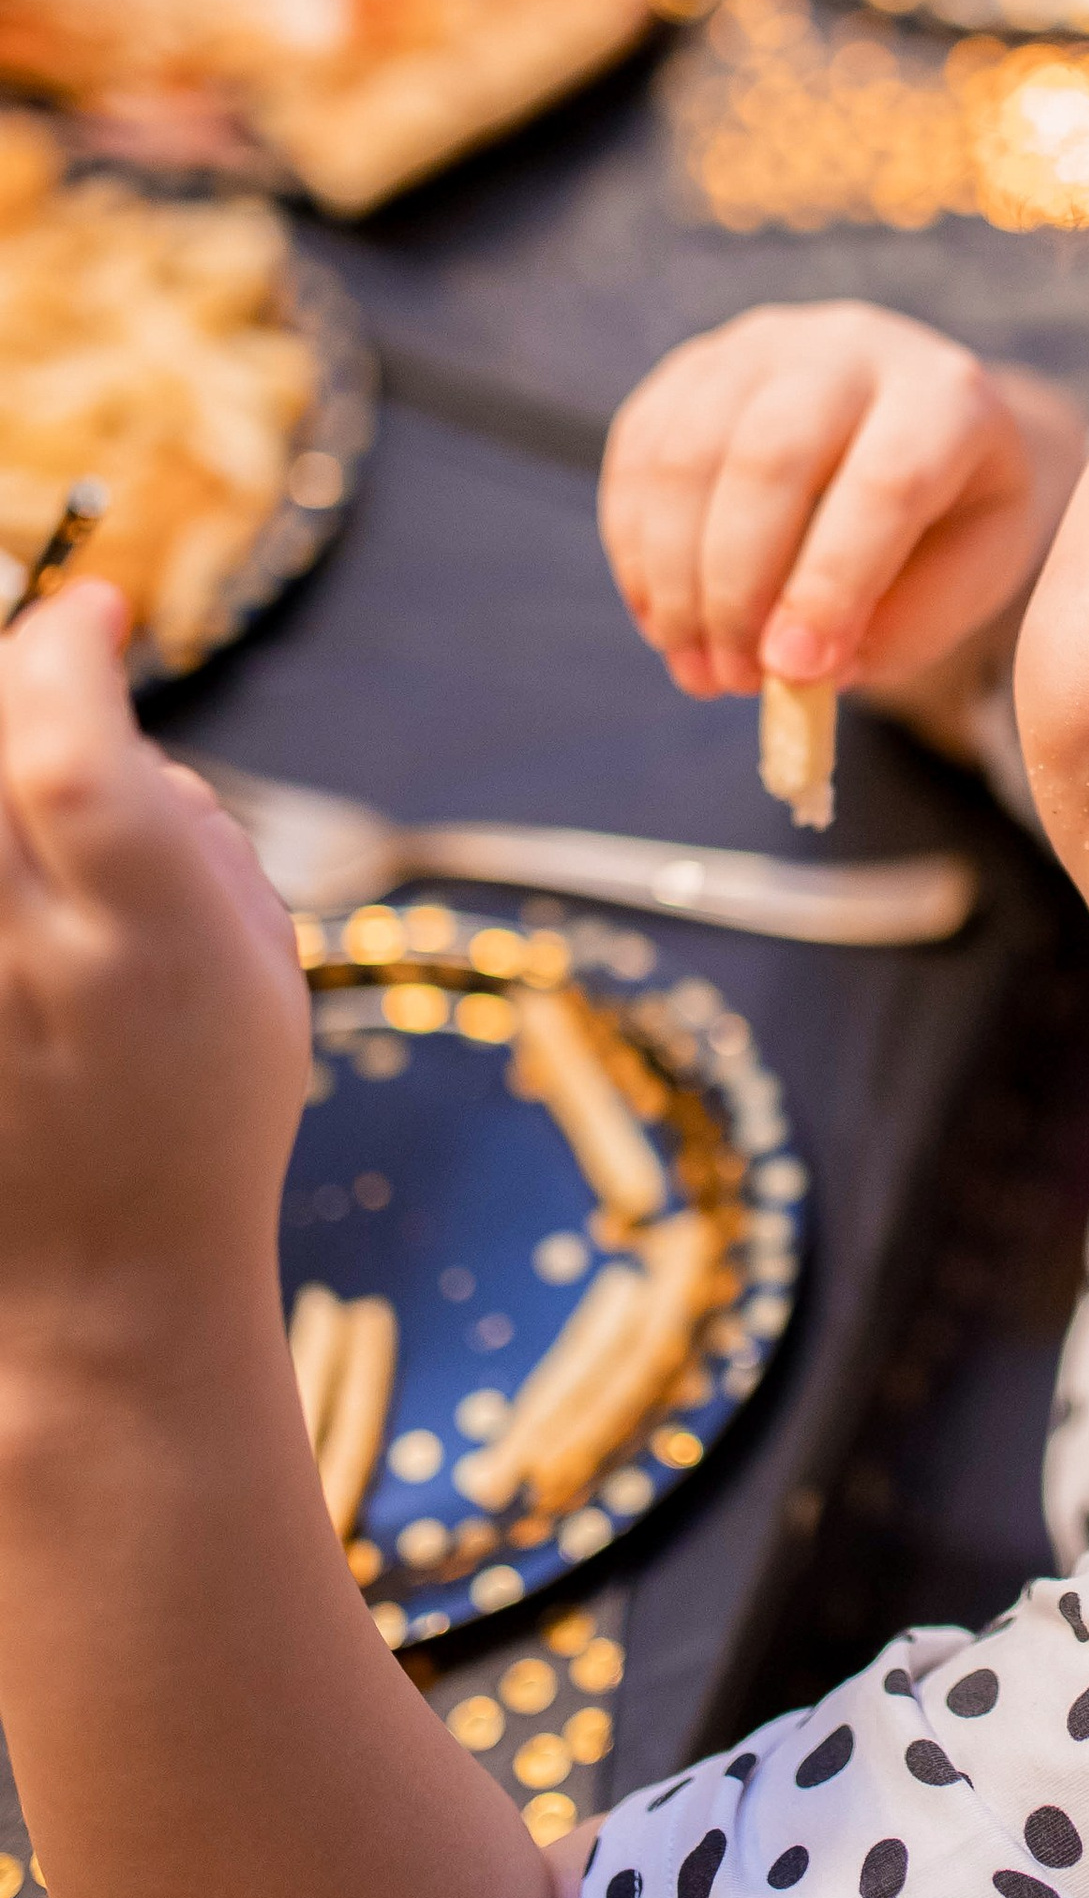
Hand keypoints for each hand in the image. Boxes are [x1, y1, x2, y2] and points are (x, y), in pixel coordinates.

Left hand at [0, 586, 307, 1360]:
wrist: (96, 1288)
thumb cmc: (198, 1109)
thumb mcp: (254, 959)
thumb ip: (181, 822)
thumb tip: (96, 703)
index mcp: (149, 939)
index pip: (63, 744)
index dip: (62, 644)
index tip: (95, 608)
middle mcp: (23, 963)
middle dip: (13, 691)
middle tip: (45, 697)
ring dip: (5, 785)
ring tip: (50, 845)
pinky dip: (6, 859)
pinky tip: (39, 899)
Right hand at [600, 304, 1088, 702]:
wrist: (918, 424)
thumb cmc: (950, 516)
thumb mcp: (968, 574)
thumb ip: (899, 625)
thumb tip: (797, 669)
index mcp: (946, 397)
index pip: (885, 483)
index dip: (831, 583)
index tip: (793, 671)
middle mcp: (851, 347)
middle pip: (769, 458)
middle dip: (737, 588)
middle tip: (734, 680)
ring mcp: (762, 346)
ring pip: (687, 455)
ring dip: (676, 580)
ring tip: (699, 668)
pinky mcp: (693, 367)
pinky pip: (639, 455)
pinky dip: (636, 550)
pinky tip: (663, 619)